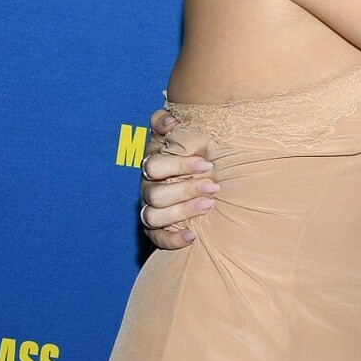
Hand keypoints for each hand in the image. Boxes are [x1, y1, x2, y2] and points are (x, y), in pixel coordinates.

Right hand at [140, 109, 217, 248]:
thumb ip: (166, 123)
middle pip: (155, 194)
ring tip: (208, 206)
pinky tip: (192, 236)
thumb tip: (169, 120)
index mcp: (152, 165)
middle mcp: (147, 189)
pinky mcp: (156, 231)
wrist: (197, 178)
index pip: (154, 166)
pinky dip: (173, 240)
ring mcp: (150, 211)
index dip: (178, 165)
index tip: (207, 164)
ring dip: (181, 211)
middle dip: (185, 190)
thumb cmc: (188, 154)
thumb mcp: (177, 135)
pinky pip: (158, 239)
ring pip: (153, 216)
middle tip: (213, 186)